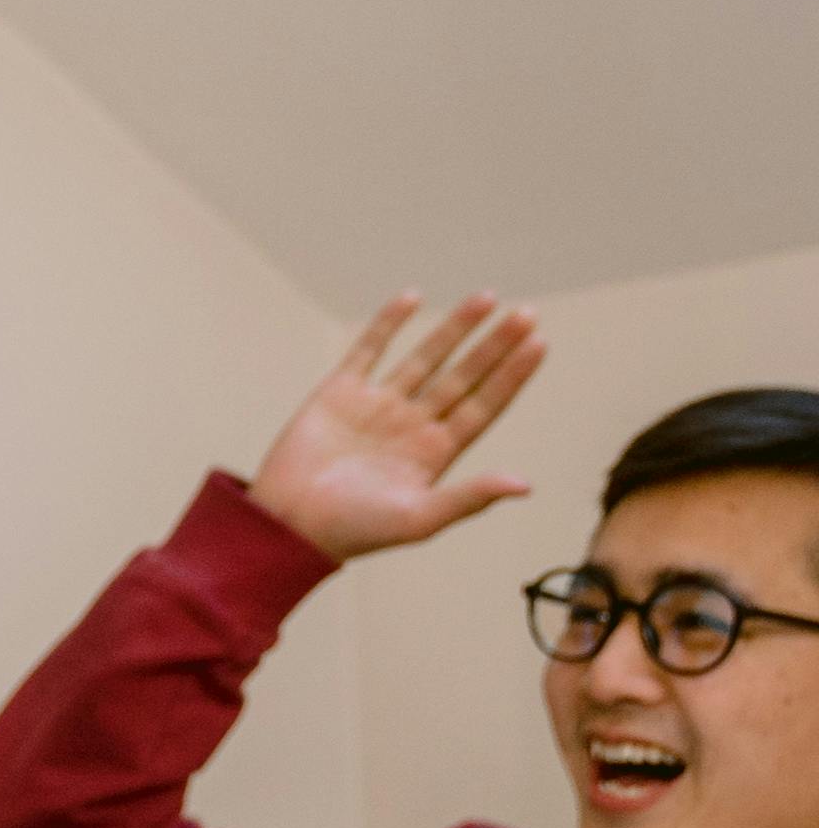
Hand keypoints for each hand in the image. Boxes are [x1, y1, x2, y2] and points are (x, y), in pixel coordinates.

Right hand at [250, 292, 542, 561]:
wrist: (289, 522)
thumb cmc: (355, 530)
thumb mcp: (419, 518)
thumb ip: (470, 497)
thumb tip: (526, 485)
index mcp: (435, 453)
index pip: (483, 405)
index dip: (511, 376)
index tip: (539, 343)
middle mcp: (412, 424)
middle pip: (463, 375)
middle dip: (495, 345)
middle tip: (526, 314)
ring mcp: (377, 405)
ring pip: (425, 356)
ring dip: (455, 328)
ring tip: (487, 297)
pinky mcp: (339, 392)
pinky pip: (369, 349)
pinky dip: (389, 323)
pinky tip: (413, 298)